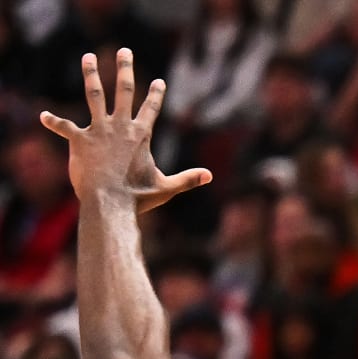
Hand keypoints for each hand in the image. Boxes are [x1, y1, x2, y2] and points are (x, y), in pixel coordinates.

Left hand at [39, 50, 211, 213]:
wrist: (109, 202)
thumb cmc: (138, 197)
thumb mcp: (166, 188)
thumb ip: (187, 179)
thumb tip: (210, 175)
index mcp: (141, 135)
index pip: (151, 108)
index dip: (156, 94)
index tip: (159, 81)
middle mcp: (120, 126)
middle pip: (123, 90)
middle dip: (124, 69)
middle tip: (124, 51)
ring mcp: (98, 130)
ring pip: (94, 95)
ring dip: (91, 74)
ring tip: (88, 57)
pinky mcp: (79, 140)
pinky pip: (64, 127)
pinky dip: (53, 122)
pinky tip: (42, 116)